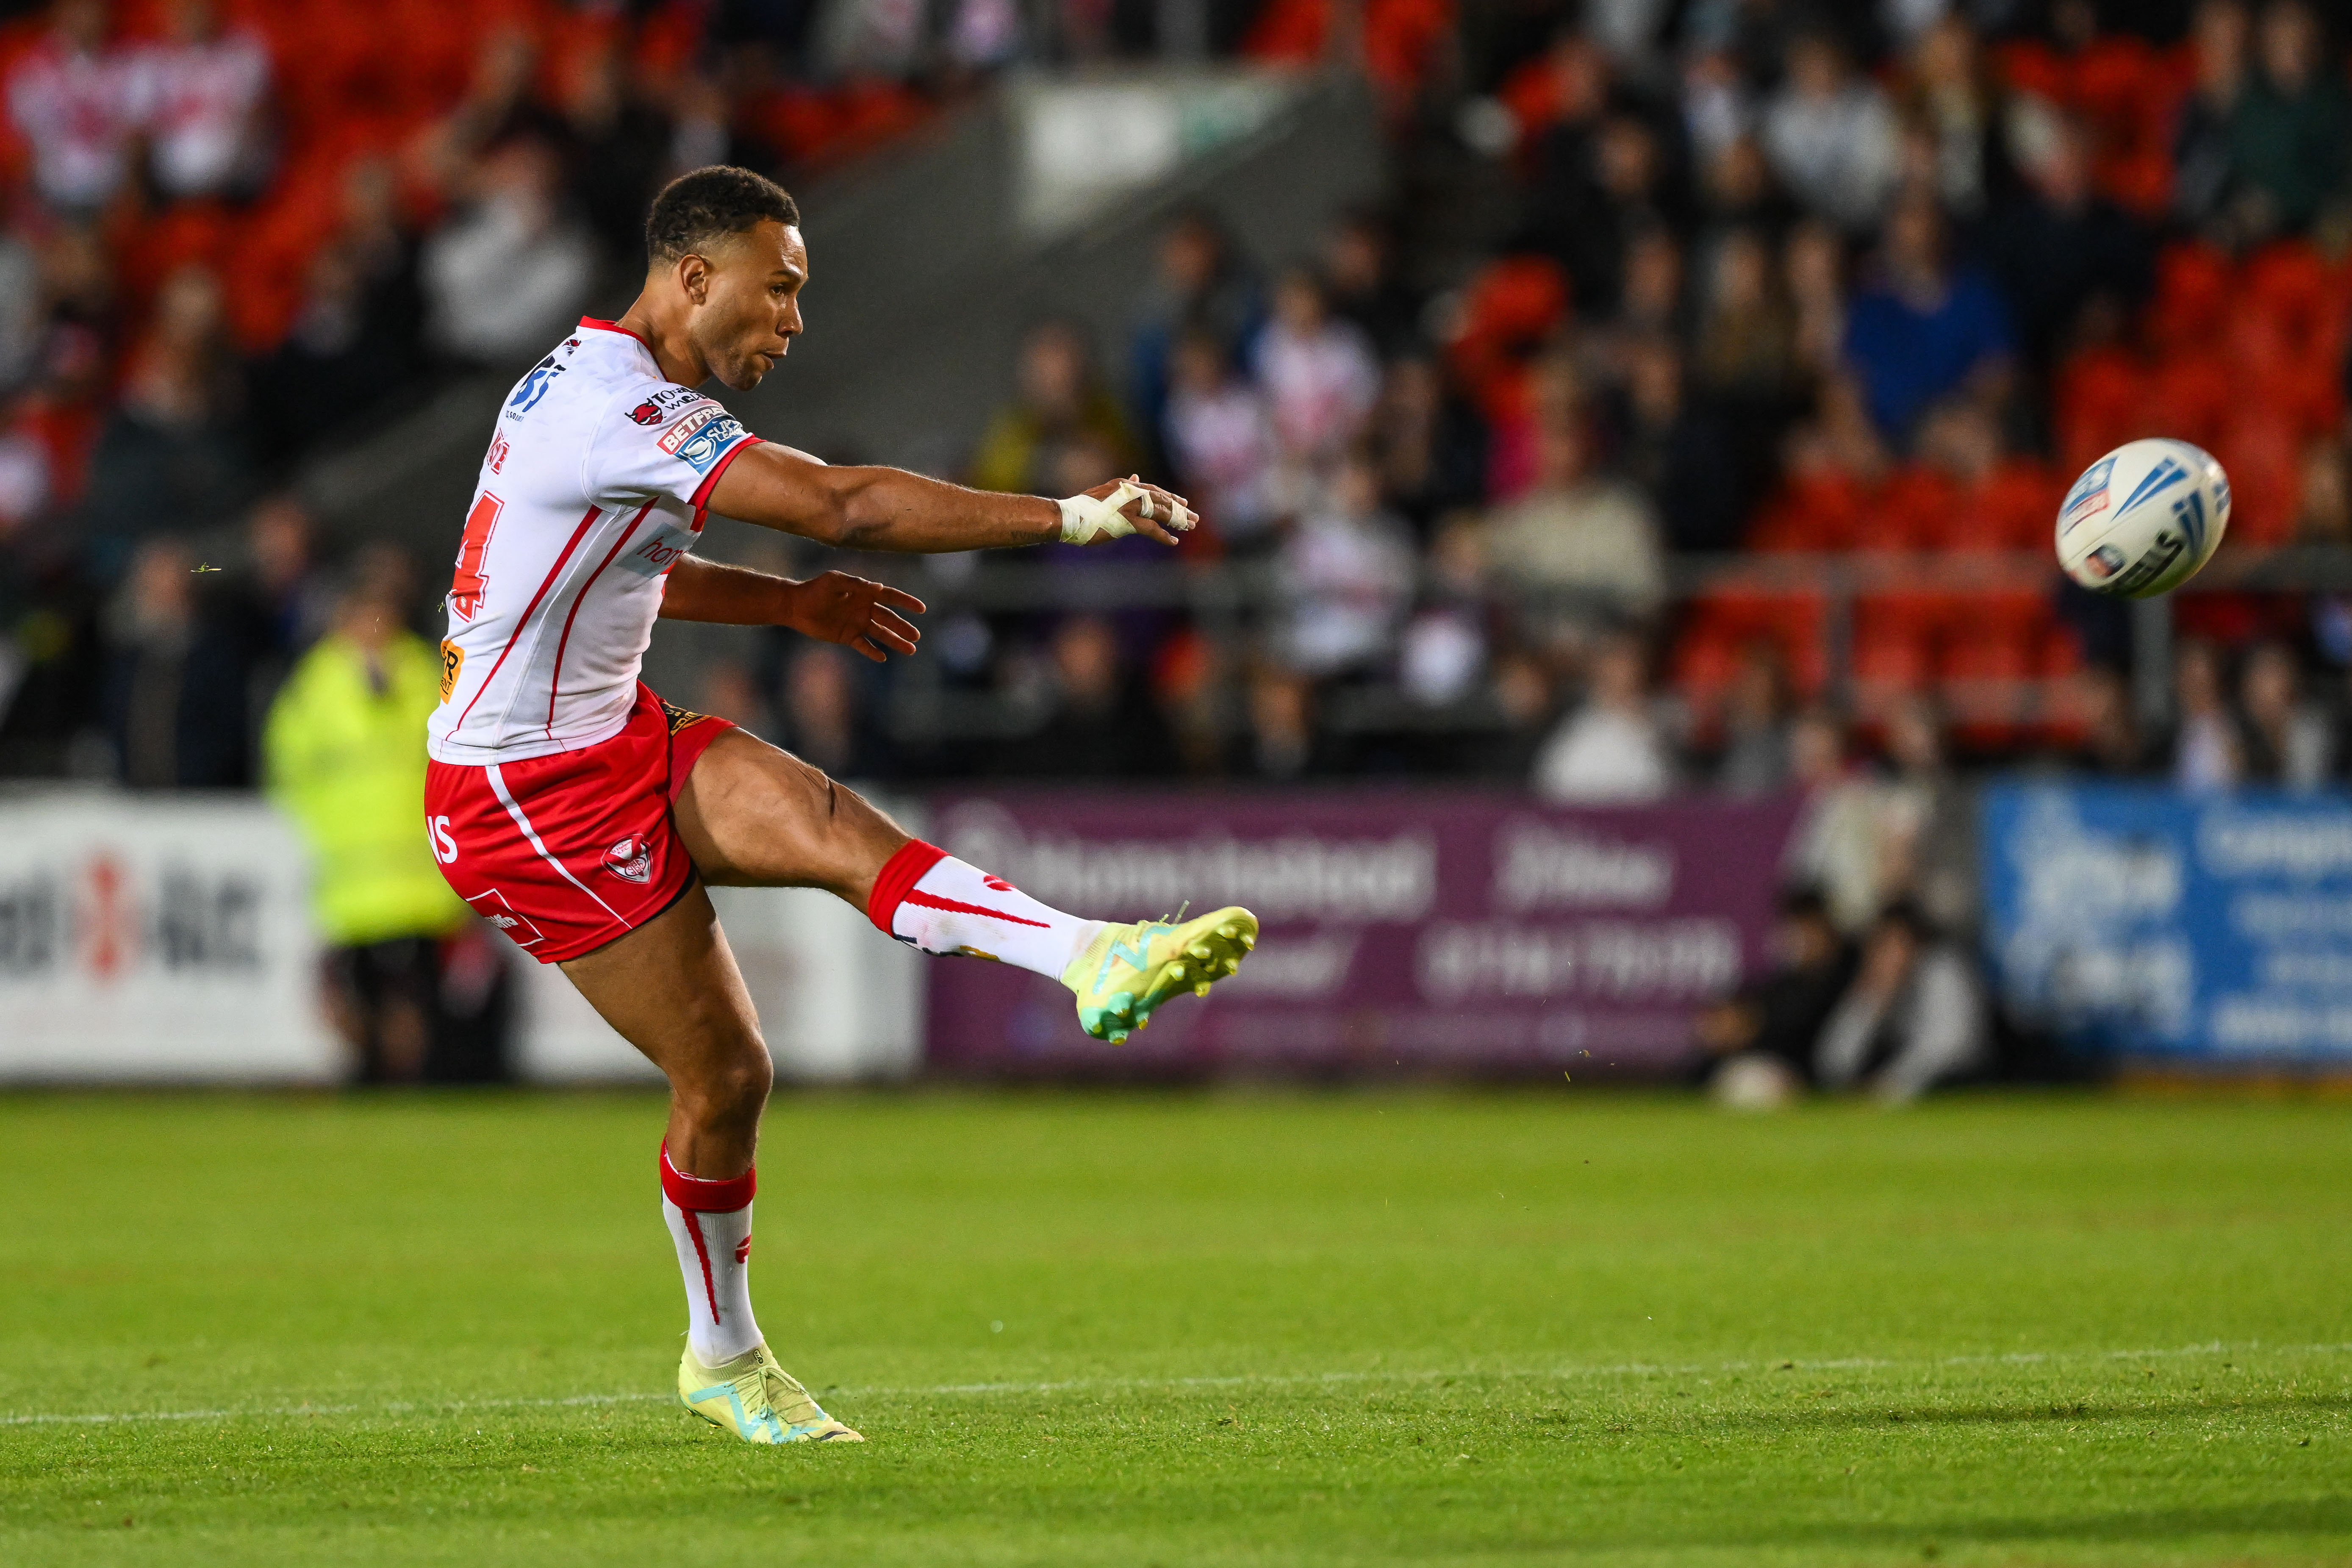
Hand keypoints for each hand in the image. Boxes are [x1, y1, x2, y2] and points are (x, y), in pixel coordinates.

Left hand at [781, 571, 925, 661]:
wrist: (795, 606)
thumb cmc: (814, 589)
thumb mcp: (834, 581)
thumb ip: (857, 584)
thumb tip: (880, 587)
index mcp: (864, 593)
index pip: (890, 597)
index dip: (906, 602)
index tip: (921, 609)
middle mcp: (863, 608)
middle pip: (889, 619)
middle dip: (903, 628)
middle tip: (916, 637)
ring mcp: (856, 623)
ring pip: (880, 633)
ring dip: (895, 641)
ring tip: (910, 650)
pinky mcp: (847, 636)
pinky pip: (863, 645)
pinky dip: (872, 651)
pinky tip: (882, 657)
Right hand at [1072, 474, 1195, 545]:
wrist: (1066, 517)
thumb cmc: (1081, 508)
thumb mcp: (1104, 493)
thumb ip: (1122, 487)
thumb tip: (1136, 477)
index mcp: (1124, 485)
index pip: (1153, 490)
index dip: (1170, 497)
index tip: (1183, 502)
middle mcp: (1130, 492)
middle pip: (1162, 500)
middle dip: (1179, 509)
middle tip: (1195, 517)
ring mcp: (1129, 507)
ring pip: (1161, 512)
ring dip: (1177, 520)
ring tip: (1190, 527)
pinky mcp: (1127, 522)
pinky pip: (1151, 529)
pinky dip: (1163, 535)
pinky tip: (1173, 541)